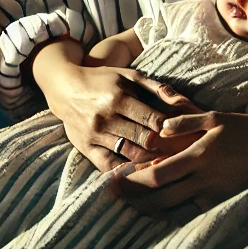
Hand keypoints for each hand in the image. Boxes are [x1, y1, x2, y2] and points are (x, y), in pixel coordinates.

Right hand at [31, 43, 199, 174]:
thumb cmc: (102, 80)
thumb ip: (156, 87)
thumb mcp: (128, 76)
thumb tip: (183, 101)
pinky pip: (108, 165)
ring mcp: (94, 134)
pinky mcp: (85, 146)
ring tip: (166, 162)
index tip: (181, 134)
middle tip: (180, 152)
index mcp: (118, 98)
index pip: (152, 120)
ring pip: (130, 154)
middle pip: (144, 140)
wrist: (64, 87)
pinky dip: (125, 172)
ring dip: (150, 160)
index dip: (170, 129)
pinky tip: (140, 173)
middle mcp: (105, 117)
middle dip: (164, 146)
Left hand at [109, 110, 247, 215]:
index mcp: (198, 156)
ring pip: (175, 208)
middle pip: (161, 197)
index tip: (114, 179)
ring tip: (130, 206)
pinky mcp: (222, 199)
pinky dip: (173, 212)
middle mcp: (204, 179)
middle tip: (114, 198)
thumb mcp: (216, 118)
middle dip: (135, 199)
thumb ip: (186, 123)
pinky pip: (192, 210)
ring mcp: (214, 192)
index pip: (158, 175)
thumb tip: (160, 127)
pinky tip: (159, 211)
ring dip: (151, 208)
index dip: (133, 180)